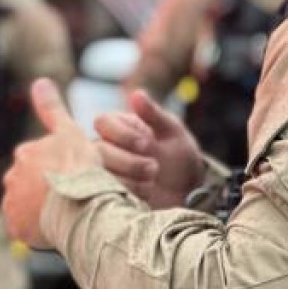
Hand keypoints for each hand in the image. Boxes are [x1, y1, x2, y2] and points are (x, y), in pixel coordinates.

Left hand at [1, 78, 101, 248]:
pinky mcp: (15, 227)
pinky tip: (55, 228)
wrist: (80, 205)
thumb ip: (53, 108)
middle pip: (30, 184)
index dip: (57, 169)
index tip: (72, 177)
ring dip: (40, 210)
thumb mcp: (69, 131)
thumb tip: (40, 81)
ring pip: (27, 206)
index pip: (38, 161)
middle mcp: (12, 177)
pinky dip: (36, 229)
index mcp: (25, 154)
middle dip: (46, 190)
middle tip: (70, 198)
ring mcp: (13, 203)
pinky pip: (25, 229)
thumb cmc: (79, 168)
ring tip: (64, 215)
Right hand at [94, 89, 204, 209]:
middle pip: (99, 151)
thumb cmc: (178, 155)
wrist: (188, 192)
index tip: (146, 144)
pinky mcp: (110, 194)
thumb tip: (136, 93)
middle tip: (155, 168)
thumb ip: (152, 114)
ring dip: (129, 179)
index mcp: (119, 126)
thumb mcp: (171, 131)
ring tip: (153, 181)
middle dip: (129, 162)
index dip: (122, 134)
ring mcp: (106, 171)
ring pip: (100, 174)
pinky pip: (106, 194)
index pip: (103, 122)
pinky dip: (128, 193)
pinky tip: (147, 193)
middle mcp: (107, 147)